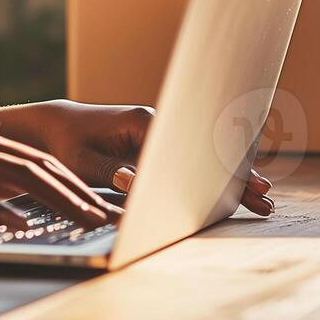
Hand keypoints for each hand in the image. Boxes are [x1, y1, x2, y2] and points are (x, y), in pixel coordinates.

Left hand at [0, 100, 273, 215]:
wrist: (54, 128)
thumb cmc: (66, 144)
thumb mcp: (83, 162)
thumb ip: (111, 173)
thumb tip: (137, 184)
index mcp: (142, 122)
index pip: (187, 147)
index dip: (214, 168)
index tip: (238, 184)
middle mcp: (156, 122)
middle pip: (203, 150)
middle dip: (233, 175)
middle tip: (264, 196)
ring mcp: (158, 132)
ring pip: (200, 155)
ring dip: (228, 177)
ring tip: (261, 198)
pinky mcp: (154, 144)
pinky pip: (187, 159)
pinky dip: (210, 174)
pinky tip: (232, 190)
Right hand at [0, 121, 126, 229]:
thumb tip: (10, 206)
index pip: (41, 162)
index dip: (75, 184)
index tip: (100, 207)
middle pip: (41, 168)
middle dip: (79, 194)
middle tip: (107, 219)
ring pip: (19, 177)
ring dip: (57, 201)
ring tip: (83, 221)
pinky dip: (0, 210)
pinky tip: (20, 227)